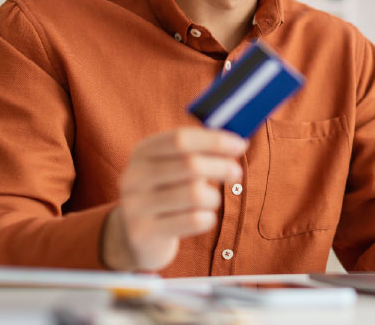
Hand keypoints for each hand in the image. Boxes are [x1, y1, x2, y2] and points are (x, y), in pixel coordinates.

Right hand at [101, 127, 247, 270]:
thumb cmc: (167, 192)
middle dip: (222, 166)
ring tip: (212, 200)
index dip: (214, 141)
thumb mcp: (174, 167)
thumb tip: (239, 142)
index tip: (241, 145)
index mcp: (142, 152)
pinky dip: (208, 218)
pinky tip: (203, 218)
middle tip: (236, 172)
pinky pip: (193, 220)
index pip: (180, 138)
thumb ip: (200, 151)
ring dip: (214, 197)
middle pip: (190, 164)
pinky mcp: (143, 233)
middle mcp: (134, 176)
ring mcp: (135, 206)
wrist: (136, 236)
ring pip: (195, 194)